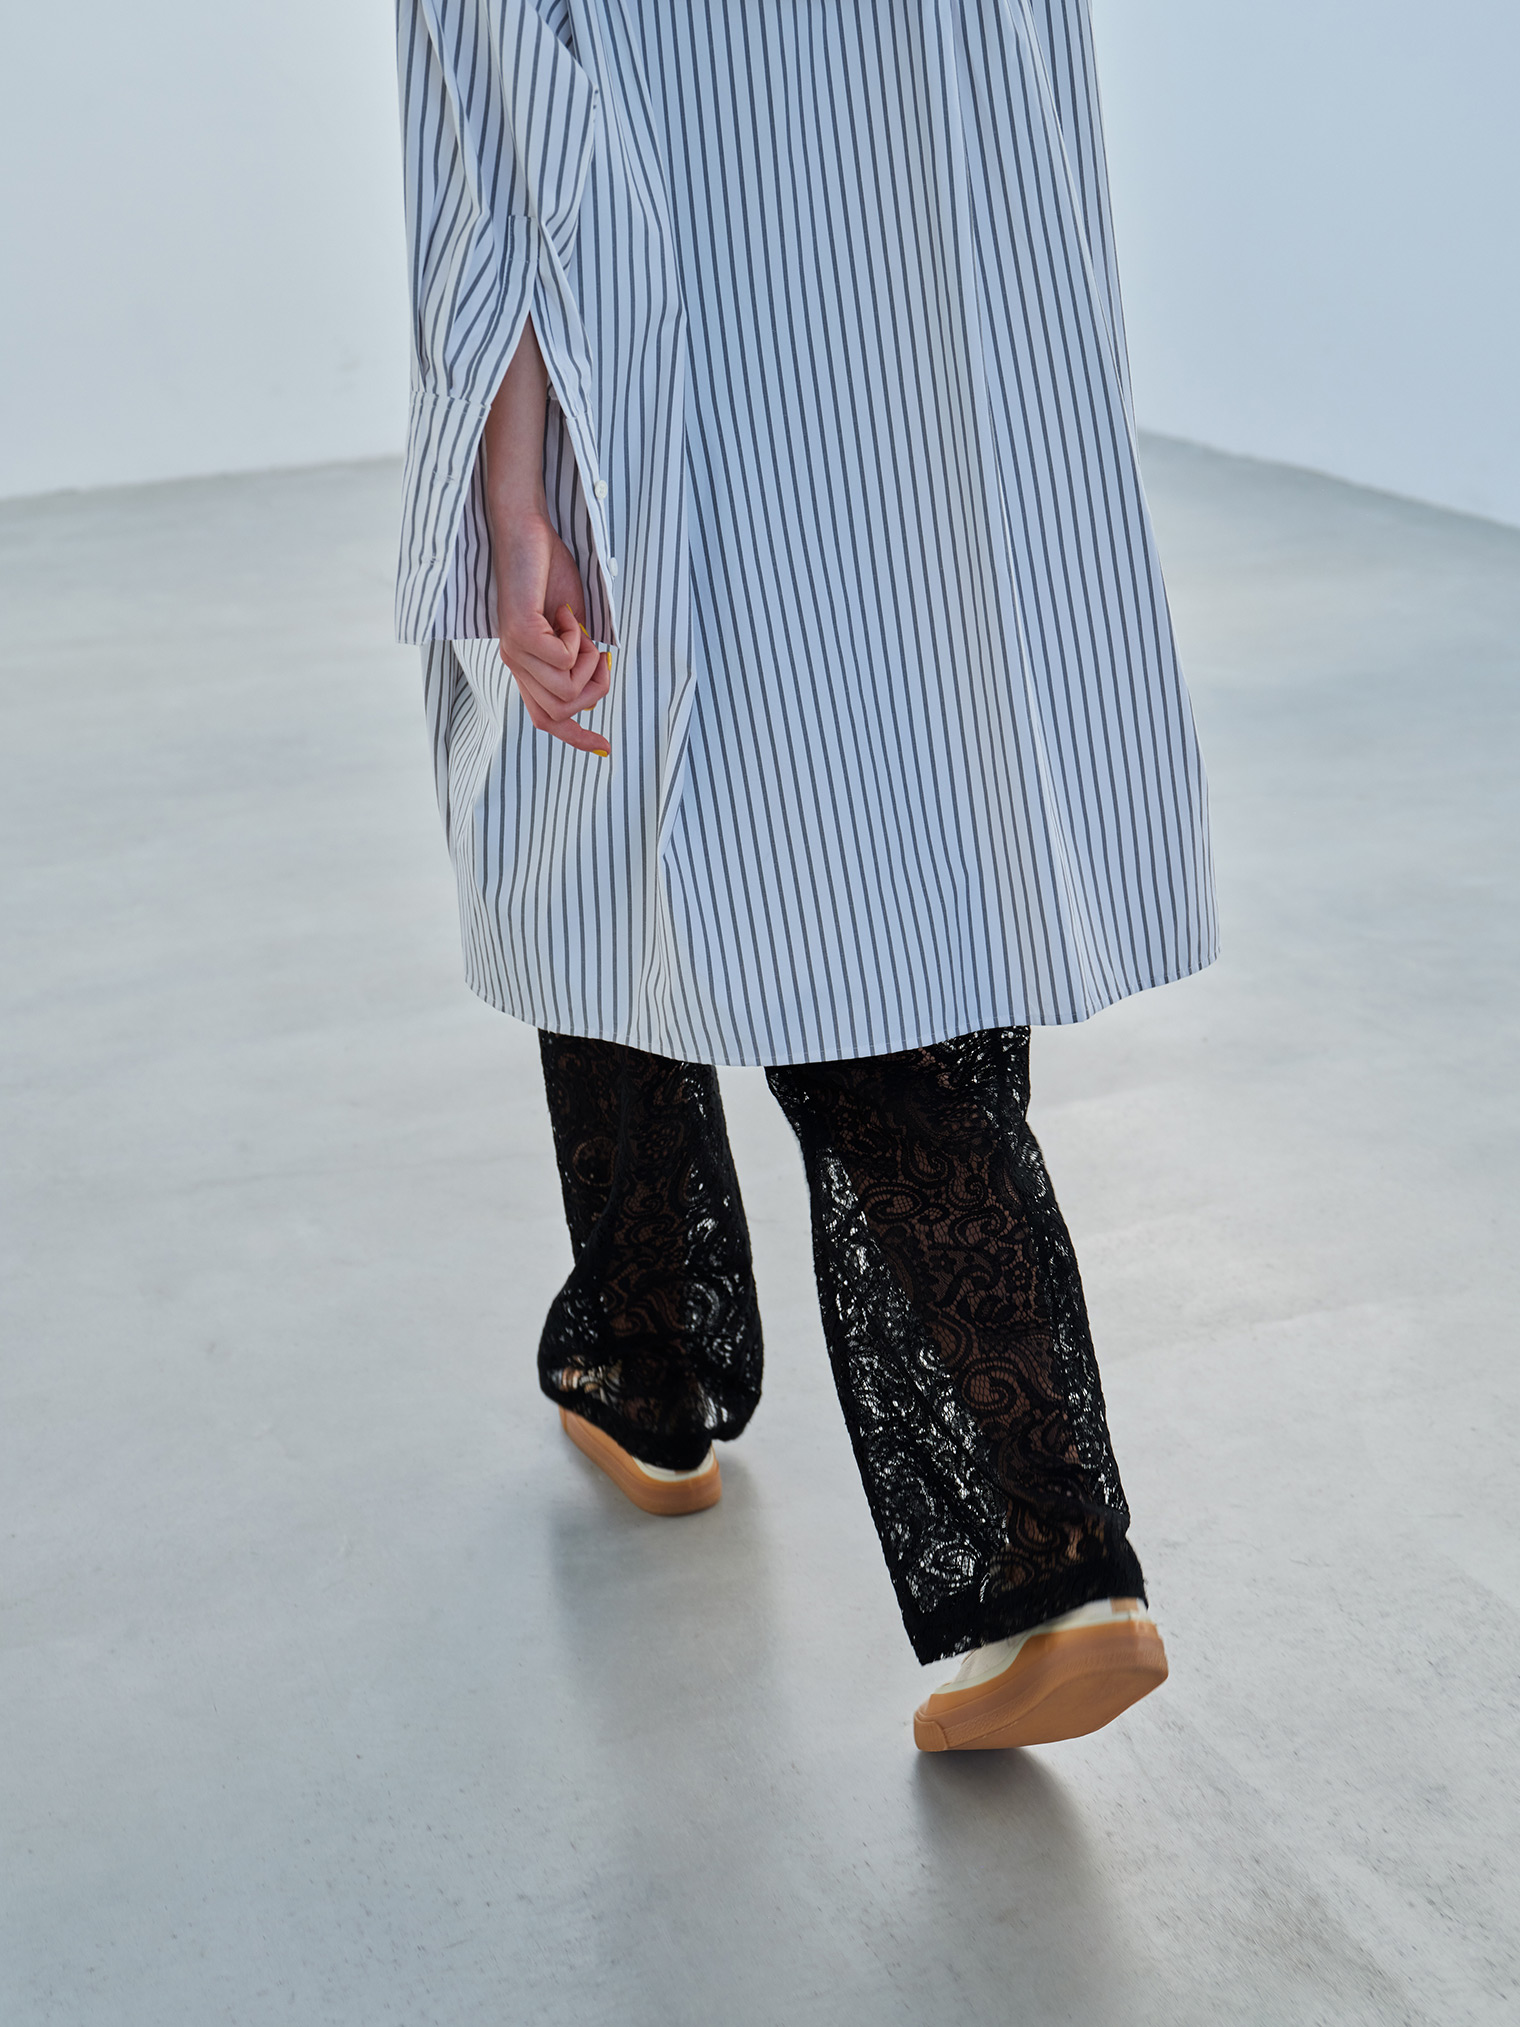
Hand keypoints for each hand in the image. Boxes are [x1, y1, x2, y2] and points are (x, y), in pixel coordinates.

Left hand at [492, 506, 611, 756]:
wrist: (525, 530)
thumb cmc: (548, 570)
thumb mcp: (574, 625)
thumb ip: (580, 658)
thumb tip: (595, 686)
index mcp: (526, 666)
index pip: (546, 720)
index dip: (577, 739)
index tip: (605, 747)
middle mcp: (515, 664)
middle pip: (562, 713)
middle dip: (595, 688)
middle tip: (597, 651)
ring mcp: (515, 651)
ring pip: (566, 691)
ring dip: (587, 660)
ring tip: (578, 626)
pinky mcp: (520, 634)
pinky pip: (564, 660)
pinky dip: (577, 637)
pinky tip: (566, 612)